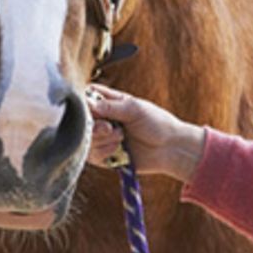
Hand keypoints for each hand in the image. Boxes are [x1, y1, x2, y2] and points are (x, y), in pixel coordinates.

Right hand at [86, 84, 205, 181]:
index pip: (86, 97)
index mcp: (109, 102)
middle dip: (93, 126)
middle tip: (108, 127)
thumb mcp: (134, 109)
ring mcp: (103, 138)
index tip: (90, 109)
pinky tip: (119, 149)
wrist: (171, 149)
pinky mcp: (105, 156)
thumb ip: (110, 106)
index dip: (83, 102)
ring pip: (85, 139)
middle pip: (81, 120)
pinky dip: (103, 152)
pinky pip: (92, 155)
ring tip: (121, 138)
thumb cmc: (157, 123)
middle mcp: (103, 119)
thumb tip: (87, 105)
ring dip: (101, 140)